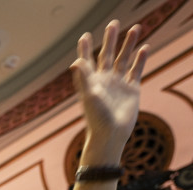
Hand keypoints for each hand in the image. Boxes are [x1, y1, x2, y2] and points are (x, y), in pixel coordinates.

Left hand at [71, 21, 149, 158]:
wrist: (111, 134)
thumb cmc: (97, 116)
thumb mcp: (89, 94)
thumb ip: (84, 77)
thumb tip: (76, 61)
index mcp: (91, 81)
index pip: (87, 61)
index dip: (85, 49)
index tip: (84, 36)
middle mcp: (104, 80)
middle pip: (108, 55)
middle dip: (110, 40)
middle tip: (113, 23)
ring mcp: (118, 84)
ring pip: (124, 59)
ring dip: (129, 44)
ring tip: (136, 28)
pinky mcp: (131, 89)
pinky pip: (136, 70)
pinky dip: (141, 59)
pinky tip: (145, 47)